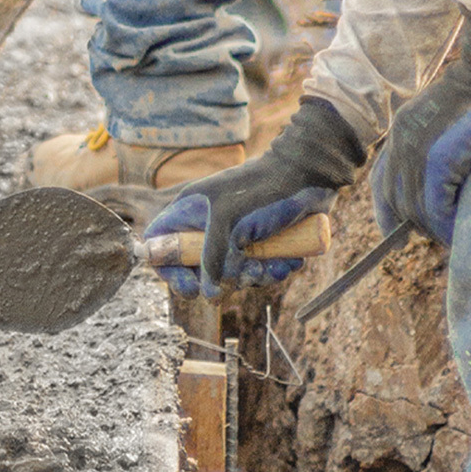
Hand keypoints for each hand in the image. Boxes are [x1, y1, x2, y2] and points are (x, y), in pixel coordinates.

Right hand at [144, 98, 365, 297]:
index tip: (189, 286)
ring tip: (271, 264)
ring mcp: (233, 236)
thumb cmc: (263, 190)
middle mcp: (208, 225)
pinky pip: (255, 272)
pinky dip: (272, 272)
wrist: (310, 176)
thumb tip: (207, 295)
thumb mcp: (227, 221)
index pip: (160, 244)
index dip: (168, 268)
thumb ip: (210, 258)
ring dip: (253, 277)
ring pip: (230, 275)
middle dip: (222, 279)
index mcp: (190, 211)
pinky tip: (288, 261)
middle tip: (243, 272)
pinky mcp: (259, 244)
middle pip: (196, 269)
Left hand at [372, 5, 470, 245]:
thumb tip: (448, 185)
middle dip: (417, 225)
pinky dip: (446, 220)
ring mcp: (415, 146)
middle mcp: (399, 139)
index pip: (381, 181)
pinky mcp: (438, 153)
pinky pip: (435, 200)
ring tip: (455, 238)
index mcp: (401, 130)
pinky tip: (459, 230)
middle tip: (442, 237)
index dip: (386, 213)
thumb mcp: (452, 117)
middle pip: (396, 199)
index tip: (394, 237)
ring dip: (435, 228)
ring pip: (415, 205)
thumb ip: (441, 146)